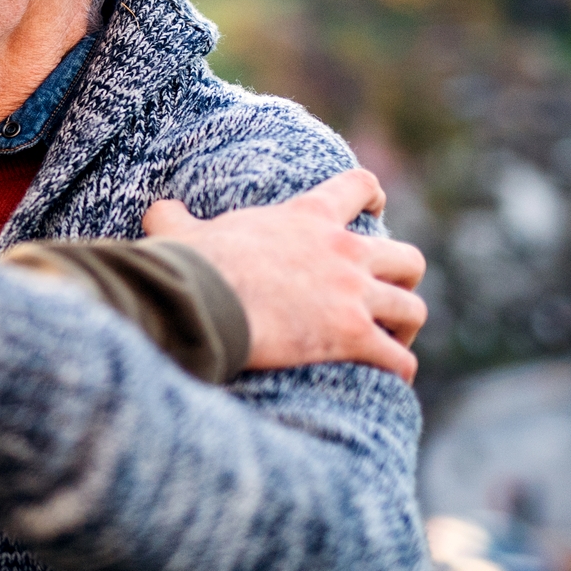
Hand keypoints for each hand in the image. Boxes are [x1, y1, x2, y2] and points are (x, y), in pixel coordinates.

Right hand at [142, 168, 427, 382]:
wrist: (201, 299)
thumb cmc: (190, 264)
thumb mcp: (180, 229)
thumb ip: (176, 217)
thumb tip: (159, 211)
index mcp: (307, 217)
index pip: (359, 187)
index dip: (372, 197)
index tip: (376, 208)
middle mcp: (342, 251)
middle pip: (407, 258)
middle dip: (402, 279)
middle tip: (383, 296)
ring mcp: (352, 294)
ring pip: (411, 310)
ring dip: (402, 330)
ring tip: (389, 345)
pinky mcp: (353, 335)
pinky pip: (397, 359)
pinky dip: (397, 372)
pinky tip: (387, 383)